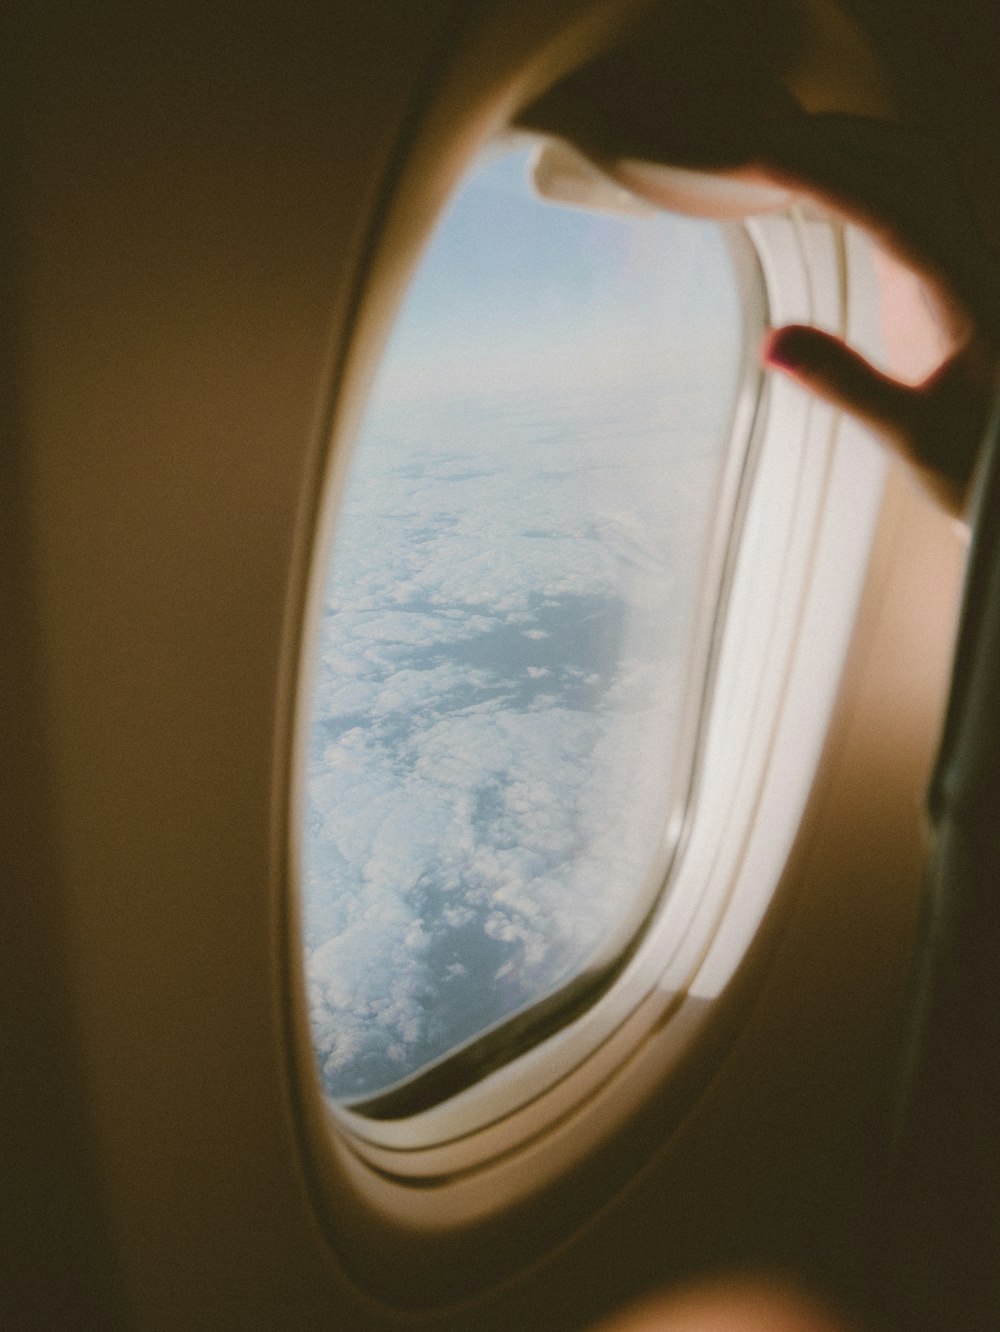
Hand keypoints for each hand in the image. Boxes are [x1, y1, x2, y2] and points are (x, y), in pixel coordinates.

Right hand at [751, 114, 999, 515]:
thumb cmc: (975, 465)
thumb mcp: (911, 439)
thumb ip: (846, 385)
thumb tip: (771, 343)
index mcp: (970, 293)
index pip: (894, 208)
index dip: (826, 175)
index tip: (762, 158)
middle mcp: (971, 261)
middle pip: (908, 163)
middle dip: (832, 142)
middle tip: (751, 145)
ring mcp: (958, 263)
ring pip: (909, 171)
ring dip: (844, 150)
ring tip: (768, 155)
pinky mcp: (939, 276)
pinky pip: (897, 202)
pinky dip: (848, 181)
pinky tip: (801, 190)